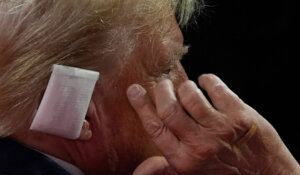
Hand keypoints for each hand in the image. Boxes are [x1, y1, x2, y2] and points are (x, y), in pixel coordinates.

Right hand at [127, 74, 299, 174]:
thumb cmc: (223, 174)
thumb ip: (162, 170)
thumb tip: (137, 172)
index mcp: (184, 160)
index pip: (155, 128)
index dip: (141, 106)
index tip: (134, 90)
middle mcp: (199, 144)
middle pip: (169, 108)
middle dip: (161, 91)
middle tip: (162, 85)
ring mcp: (220, 128)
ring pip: (191, 95)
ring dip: (185, 86)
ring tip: (187, 89)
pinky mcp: (239, 115)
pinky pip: (216, 88)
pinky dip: (208, 80)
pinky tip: (206, 82)